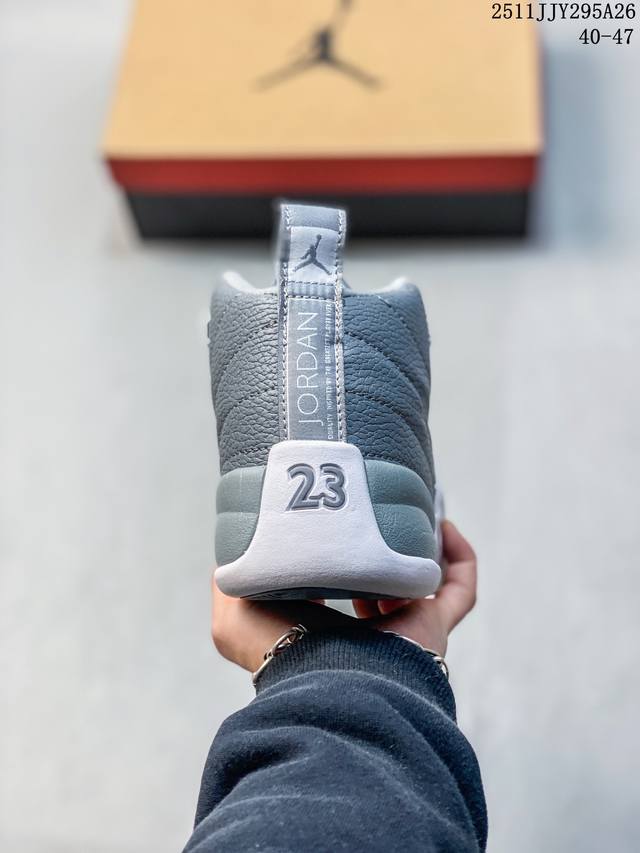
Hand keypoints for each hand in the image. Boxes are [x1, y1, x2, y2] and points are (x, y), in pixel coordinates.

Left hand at [211, 520, 476, 671]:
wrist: (322, 675)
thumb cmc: (277, 650)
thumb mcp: (233, 615)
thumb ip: (228, 582)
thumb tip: (230, 554)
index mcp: (326, 625)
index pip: (337, 586)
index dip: (339, 554)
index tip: (334, 521)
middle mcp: (368, 630)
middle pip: (386, 583)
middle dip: (386, 548)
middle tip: (380, 512)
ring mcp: (404, 629)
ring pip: (425, 585)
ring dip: (422, 548)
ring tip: (413, 510)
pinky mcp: (434, 626)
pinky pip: (460, 591)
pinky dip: (460, 559)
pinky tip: (443, 527)